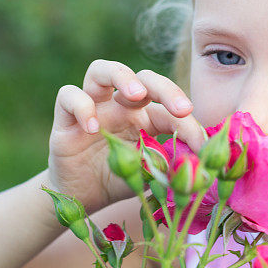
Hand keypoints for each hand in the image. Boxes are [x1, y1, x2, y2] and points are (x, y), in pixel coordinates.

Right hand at [46, 60, 205, 213]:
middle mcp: (120, 106)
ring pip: (101, 70)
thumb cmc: (117, 182)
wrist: (81, 198)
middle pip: (143, 77)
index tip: (203, 145)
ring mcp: (93, 108)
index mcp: (146, 117)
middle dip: (165, 87)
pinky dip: (80, 105)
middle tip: (181, 108)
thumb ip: (170, 168)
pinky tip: (92, 128)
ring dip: (121, 75)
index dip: (189, 124)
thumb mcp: (148, 176)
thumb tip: (202, 168)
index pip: (170, 109)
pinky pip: (67, 95)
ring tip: (136, 93)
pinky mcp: (65, 119)